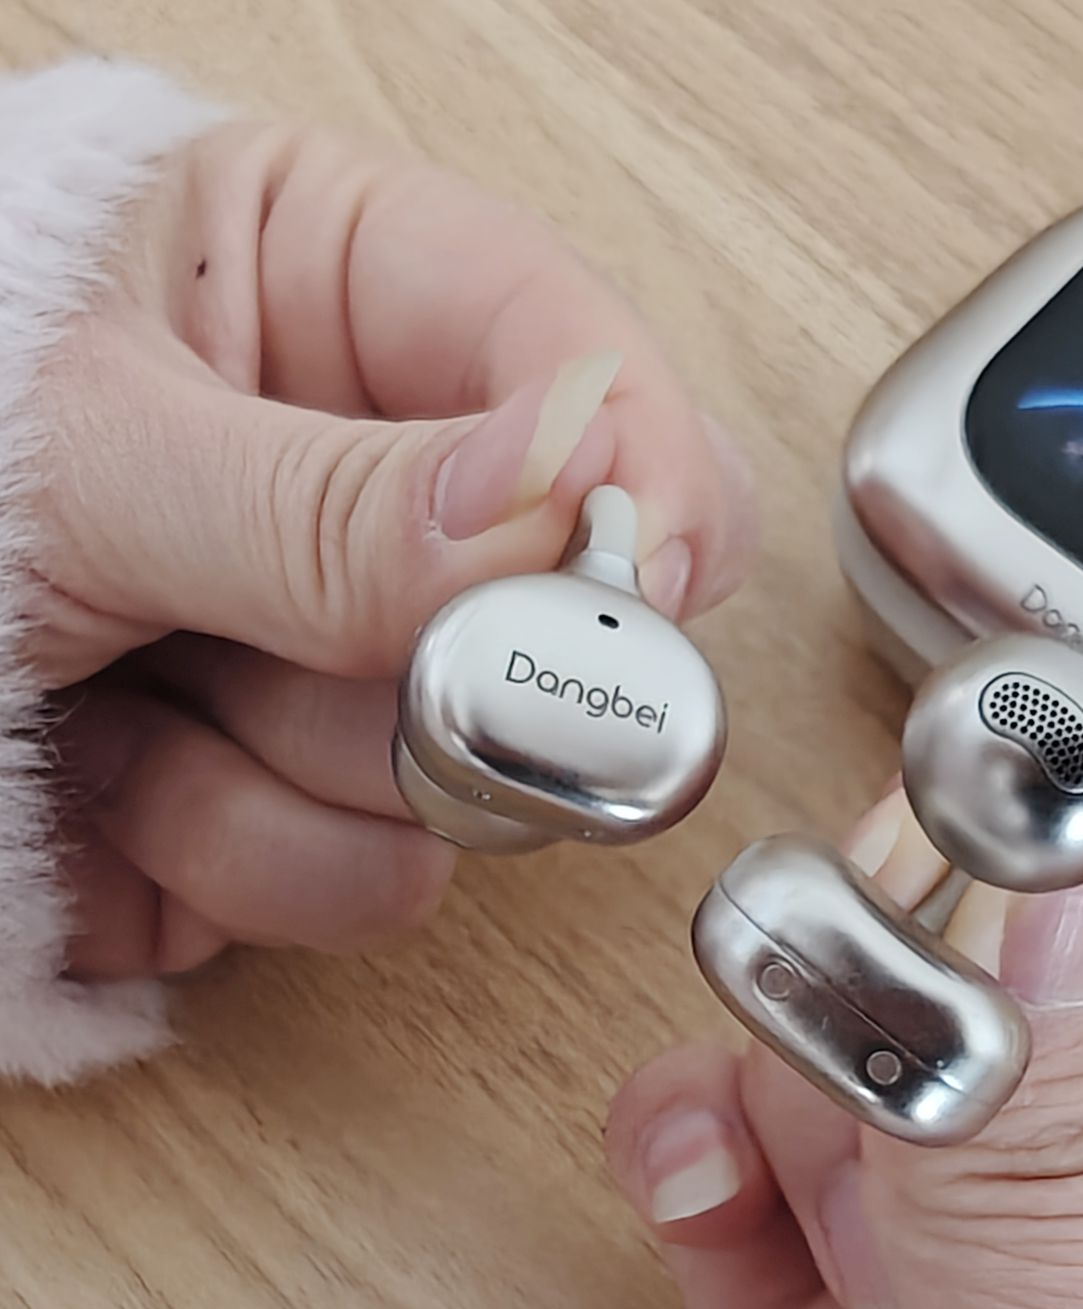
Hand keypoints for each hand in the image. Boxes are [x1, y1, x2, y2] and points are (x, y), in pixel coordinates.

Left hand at [31, 122, 754, 976]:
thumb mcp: (77, 443)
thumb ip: (325, 496)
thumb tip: (557, 512)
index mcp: (333, 296)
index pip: (572, 355)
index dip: (638, 462)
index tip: (642, 570)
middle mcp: (372, 484)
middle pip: (567, 594)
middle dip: (452, 662)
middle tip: (379, 674)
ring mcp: (351, 655)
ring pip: (484, 762)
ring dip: (299, 764)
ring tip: (144, 698)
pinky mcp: (311, 799)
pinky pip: (380, 876)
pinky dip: (237, 859)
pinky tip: (123, 783)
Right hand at [606, 756, 1082, 1308]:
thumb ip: (1073, 1168)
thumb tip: (1044, 871)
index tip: (947, 838)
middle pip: (1043, 952)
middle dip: (914, 968)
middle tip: (846, 1018)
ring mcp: (1040, 1261)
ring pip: (895, 1047)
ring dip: (803, 1066)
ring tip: (771, 1154)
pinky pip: (797, 1177)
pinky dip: (724, 1159)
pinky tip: (697, 1177)